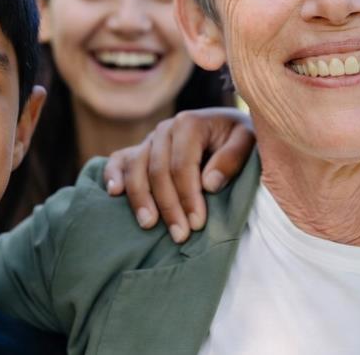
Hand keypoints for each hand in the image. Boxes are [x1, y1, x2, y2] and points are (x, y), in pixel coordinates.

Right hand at [104, 108, 254, 242]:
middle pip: (157, 171)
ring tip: (148, 224)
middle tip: (180, 235)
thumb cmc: (239, 137)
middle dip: (168, 206)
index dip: (188, 196)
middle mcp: (165, 129)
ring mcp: (149, 139)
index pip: (182, 165)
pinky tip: (114, 193)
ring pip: (135, 168)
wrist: (228, 127)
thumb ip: (232, 158)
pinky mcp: (140, 150)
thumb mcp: (247, 141)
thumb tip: (208, 183)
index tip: (197, 223)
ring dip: (139, 198)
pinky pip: (119, 160)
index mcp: (189, 123)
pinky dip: (112, 174)